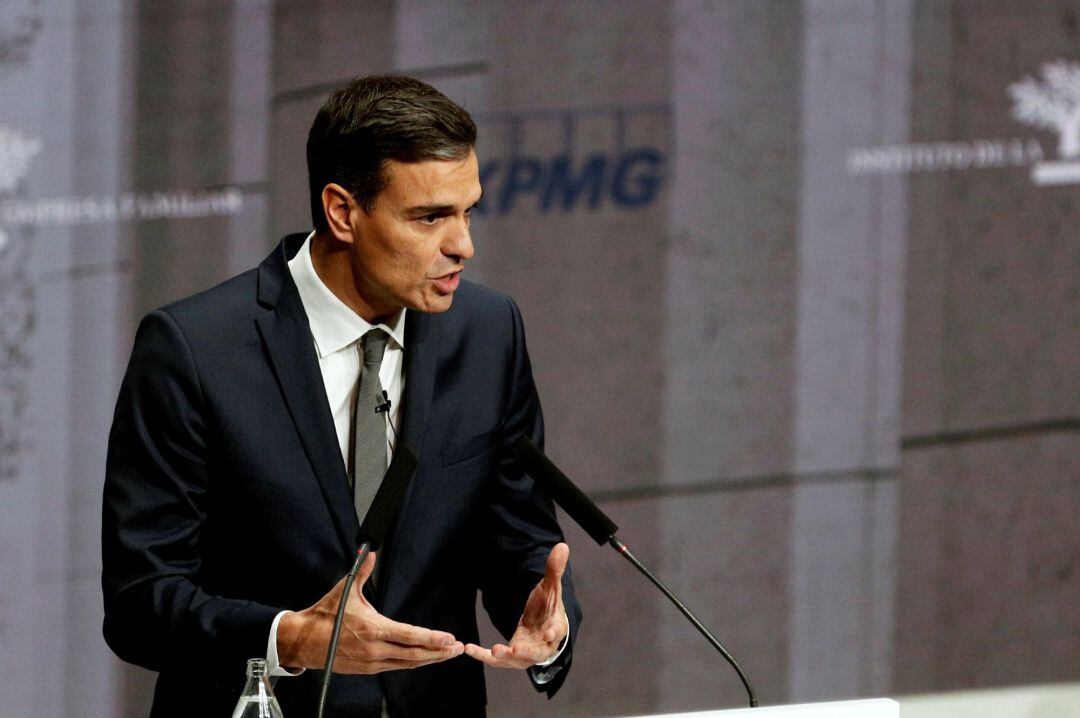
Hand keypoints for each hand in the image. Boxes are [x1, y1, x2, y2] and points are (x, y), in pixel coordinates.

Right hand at [277, 551, 463, 673]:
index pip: (410, 636)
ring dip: (430, 659)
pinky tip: (424, 658)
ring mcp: (372, 662)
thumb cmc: (325, 615)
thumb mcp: (344, 591)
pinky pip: (396, 667)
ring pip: (407, 664)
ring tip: (447, 654)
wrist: (303, 641)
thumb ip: (361, 572)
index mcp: (373, 630)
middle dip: (439, 652)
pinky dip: (413, 663)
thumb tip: (371, 553)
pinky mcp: (367, 670)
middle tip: (458, 648)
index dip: (432, 639)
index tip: (450, 638)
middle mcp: (375, 649)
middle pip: (415, 655)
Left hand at [464, 542, 569, 668]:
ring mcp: (526, 653)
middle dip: (526, 652)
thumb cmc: (548, 606)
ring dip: (504, 657)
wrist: (543, 625)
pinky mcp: (511, 656)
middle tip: (515, 649)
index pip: (556, 631)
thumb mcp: (550, 587)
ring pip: (516, 660)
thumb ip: (554, 570)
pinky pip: (497, 658)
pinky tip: (468, 648)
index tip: (548, 633)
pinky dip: (483, 655)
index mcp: (555, 627)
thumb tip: (562, 546)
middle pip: (537, 652)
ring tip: (493, 651)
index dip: (553, 633)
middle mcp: (542, 645)